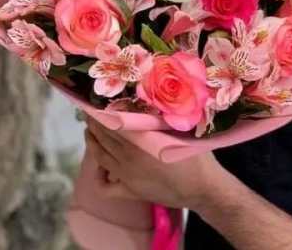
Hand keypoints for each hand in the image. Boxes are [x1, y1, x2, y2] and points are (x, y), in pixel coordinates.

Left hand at [85, 117, 229, 209]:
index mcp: (140, 139)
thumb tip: (147, 99)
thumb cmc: (194, 155)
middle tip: (89, 113)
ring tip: (90, 132)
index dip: (99, 113)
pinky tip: (100, 168)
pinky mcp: (130, 191)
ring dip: (92, 143)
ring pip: (100, 157)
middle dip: (93, 124)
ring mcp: (126, 175)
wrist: (202, 187)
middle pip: (103, 137)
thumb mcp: (179, 128)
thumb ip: (160, 116)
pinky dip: (98, 176)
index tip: (92, 103)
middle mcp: (128, 156)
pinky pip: (106, 187)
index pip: (111, 123)